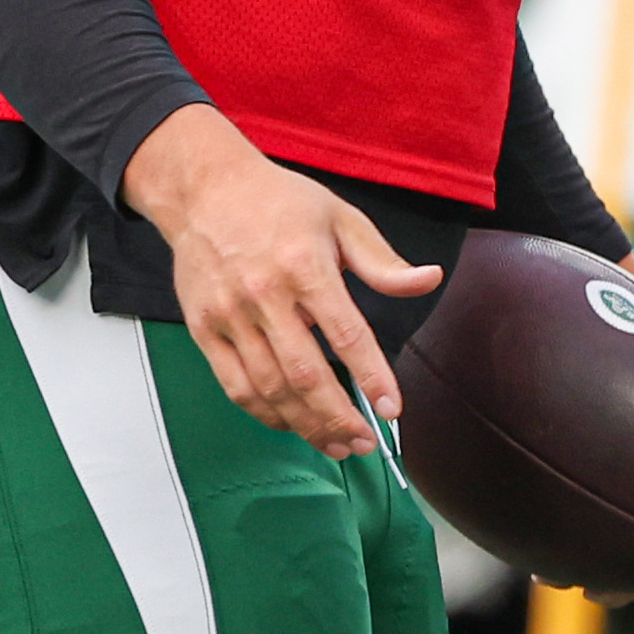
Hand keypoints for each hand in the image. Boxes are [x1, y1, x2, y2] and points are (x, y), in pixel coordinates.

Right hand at [122, 105, 440, 456]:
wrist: (205, 189)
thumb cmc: (282, 202)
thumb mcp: (341, 219)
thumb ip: (383, 262)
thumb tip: (430, 281)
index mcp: (306, 266)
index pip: (346, 333)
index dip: (371, 376)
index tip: (391, 410)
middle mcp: (265, 294)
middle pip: (305, 374)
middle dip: (338, 417)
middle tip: (364, 443)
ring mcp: (229, 315)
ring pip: (269, 388)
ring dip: (305, 425)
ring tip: (335, 444)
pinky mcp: (203, 329)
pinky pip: (235, 385)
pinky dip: (264, 413)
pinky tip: (291, 425)